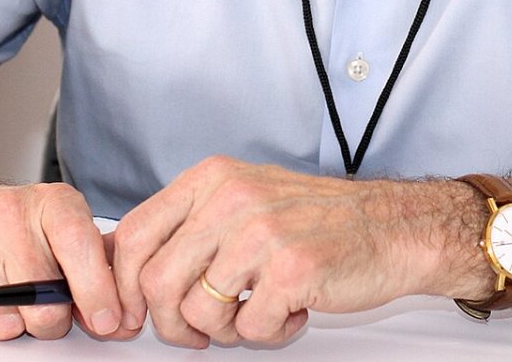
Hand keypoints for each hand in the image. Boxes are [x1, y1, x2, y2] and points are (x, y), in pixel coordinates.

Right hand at [0, 176, 139, 340]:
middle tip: (46, 305)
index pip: (80, 247)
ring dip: (14, 322)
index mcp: (51, 201)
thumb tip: (122, 318)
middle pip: (44, 303)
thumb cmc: (14, 220)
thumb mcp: (62, 223)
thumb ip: (95, 265)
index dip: (97, 291)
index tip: (109, 321)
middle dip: (52, 320)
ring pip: (6, 324)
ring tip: (9, 293)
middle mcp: (8, 214)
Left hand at [112, 155, 469, 347]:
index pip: (135, 234)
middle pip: (157, 281)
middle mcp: (231, 197)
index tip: (132, 316)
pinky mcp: (292, 268)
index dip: (122, 286)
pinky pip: (249, 329)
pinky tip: (292, 310)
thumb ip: (189, 223)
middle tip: (201, 332)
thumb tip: (125, 261)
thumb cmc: (314, 220)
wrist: (389, 226)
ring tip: (259, 310)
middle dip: (171, 324)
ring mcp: (261, 231)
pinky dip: (269, 333)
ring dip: (227, 330)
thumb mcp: (242, 198)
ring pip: (200, 312)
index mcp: (212, 178)